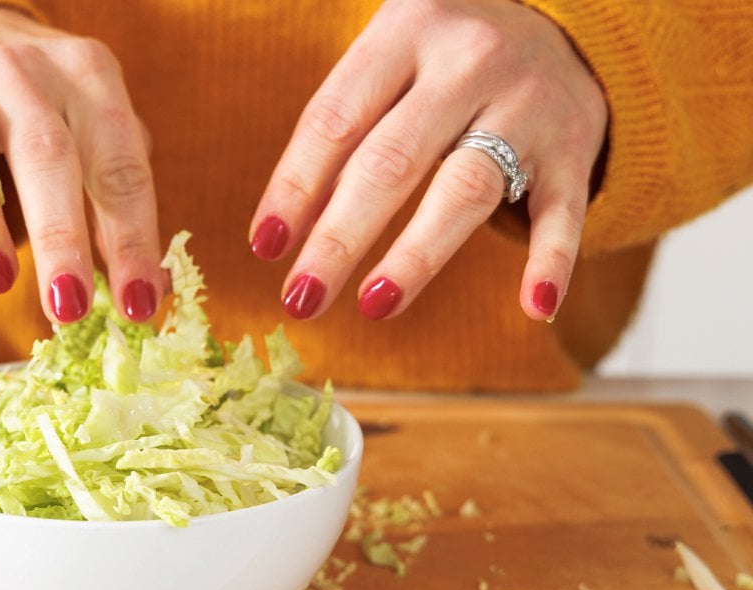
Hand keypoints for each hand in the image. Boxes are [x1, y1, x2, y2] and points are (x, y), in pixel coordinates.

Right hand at [0, 8, 162, 323]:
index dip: (132, 238)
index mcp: (87, 74)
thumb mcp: (96, 137)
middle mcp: (19, 70)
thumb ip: (118, 204)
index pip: (120, 163)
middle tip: (69, 306)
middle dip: (61, 236)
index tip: (138, 304)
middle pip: (45, 152)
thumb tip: (146, 292)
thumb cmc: (48, 110)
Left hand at [249, 0, 608, 321]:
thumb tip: (278, 234)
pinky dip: (551, 261)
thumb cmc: (445, 66)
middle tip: (302, 297)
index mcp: (406, 32)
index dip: (295, 186)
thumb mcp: (390, 66)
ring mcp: (527, 105)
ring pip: (466, 189)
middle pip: (391, 162)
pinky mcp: (573, 150)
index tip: (266, 246)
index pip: (336, 119)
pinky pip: (561, 213)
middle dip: (339, 238)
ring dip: (417, 256)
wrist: (566, 29)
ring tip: (373, 305)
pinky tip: (533, 308)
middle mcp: (467, 63)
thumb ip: (341, 134)